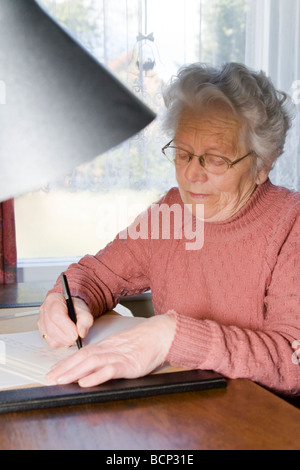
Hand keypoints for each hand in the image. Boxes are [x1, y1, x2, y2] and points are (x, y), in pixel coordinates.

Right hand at [38, 293, 93, 347]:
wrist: (71, 309)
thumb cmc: (75, 307)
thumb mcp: (84, 310)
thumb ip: (86, 320)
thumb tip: (81, 332)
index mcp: (53, 299)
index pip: (56, 315)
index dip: (66, 327)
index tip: (76, 335)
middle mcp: (44, 310)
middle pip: (52, 328)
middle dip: (67, 337)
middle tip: (78, 338)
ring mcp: (42, 322)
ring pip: (51, 337)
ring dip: (65, 341)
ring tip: (74, 337)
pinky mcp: (43, 332)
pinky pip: (51, 342)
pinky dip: (62, 343)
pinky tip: (68, 339)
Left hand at [46, 312, 176, 387]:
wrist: (160, 334)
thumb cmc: (142, 342)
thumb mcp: (121, 347)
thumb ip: (107, 355)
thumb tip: (93, 367)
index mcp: (106, 345)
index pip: (81, 353)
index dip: (66, 362)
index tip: (53, 370)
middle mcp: (108, 349)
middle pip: (82, 357)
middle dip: (64, 368)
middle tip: (49, 378)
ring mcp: (118, 356)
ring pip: (91, 363)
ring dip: (74, 372)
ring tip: (61, 380)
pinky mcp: (128, 364)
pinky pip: (109, 370)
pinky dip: (96, 376)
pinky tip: (85, 382)